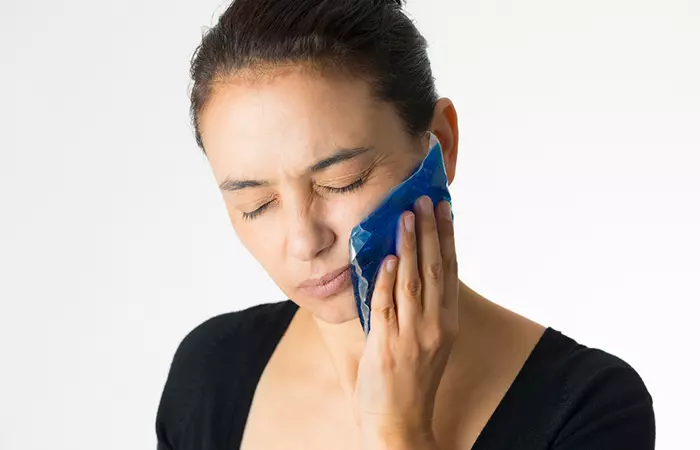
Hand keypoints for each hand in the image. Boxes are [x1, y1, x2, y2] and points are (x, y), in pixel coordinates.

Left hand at [352, 196, 459, 448]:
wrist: (400, 422)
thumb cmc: (411, 380)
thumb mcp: (429, 341)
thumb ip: (423, 308)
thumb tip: (409, 267)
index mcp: (446, 322)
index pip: (449, 270)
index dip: (446, 238)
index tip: (444, 209)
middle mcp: (435, 326)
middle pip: (434, 269)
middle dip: (429, 231)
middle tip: (424, 200)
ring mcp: (412, 335)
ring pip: (412, 281)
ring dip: (410, 246)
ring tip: (406, 217)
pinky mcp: (387, 345)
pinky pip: (387, 306)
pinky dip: (388, 280)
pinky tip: (388, 257)